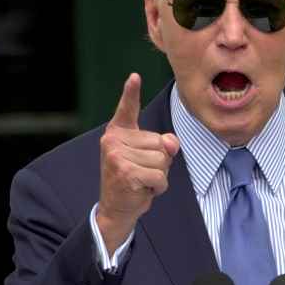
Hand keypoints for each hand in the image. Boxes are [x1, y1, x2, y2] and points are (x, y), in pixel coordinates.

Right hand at [97, 73, 179, 253]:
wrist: (117, 208)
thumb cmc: (135, 179)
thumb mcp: (151, 158)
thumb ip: (164, 145)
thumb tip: (171, 144)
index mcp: (118, 132)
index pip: (127, 108)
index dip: (131, 92)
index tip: (135, 77)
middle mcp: (113, 139)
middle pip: (160, 142)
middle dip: (160, 161)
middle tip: (142, 172)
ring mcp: (116, 155)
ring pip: (162, 159)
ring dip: (159, 175)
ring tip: (142, 180)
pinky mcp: (124, 171)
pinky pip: (159, 175)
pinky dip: (158, 186)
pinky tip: (144, 189)